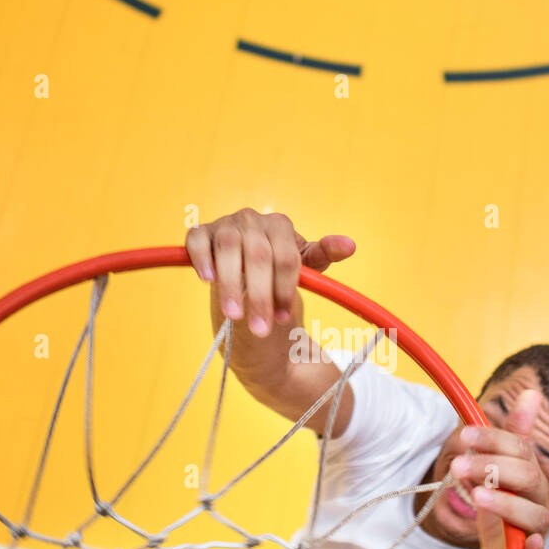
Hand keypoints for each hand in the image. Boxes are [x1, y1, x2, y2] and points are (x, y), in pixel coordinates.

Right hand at [184, 208, 354, 336]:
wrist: (245, 269)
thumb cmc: (277, 268)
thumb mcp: (304, 265)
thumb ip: (324, 255)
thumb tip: (350, 245)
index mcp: (280, 225)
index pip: (285, 258)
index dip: (284, 290)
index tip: (284, 319)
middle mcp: (253, 219)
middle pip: (258, 256)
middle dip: (260, 296)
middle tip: (261, 330)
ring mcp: (226, 224)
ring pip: (228, 249)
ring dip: (230, 285)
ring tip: (234, 316)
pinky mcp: (202, 233)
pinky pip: (197, 240)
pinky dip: (201, 258)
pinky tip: (207, 280)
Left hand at [452, 389, 548, 548]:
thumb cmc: (504, 520)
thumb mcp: (498, 479)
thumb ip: (507, 442)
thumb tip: (531, 393)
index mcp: (529, 477)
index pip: (519, 449)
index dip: (494, 440)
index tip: (464, 435)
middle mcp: (538, 500)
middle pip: (527, 476)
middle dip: (492, 466)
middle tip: (457, 465)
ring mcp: (538, 531)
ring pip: (533, 514)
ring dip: (505, 503)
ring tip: (477, 497)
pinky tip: (527, 544)